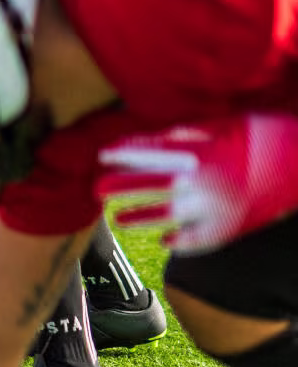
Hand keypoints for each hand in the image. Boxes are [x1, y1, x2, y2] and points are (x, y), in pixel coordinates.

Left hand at [96, 112, 297, 254]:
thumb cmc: (268, 138)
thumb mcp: (229, 125)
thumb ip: (191, 134)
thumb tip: (156, 140)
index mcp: (202, 152)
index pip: (150, 153)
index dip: (125, 153)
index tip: (105, 155)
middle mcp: (202, 182)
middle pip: (148, 187)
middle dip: (118, 187)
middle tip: (98, 189)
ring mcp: (213, 209)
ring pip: (163, 217)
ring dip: (137, 219)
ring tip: (118, 220)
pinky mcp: (227, 229)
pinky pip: (192, 241)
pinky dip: (176, 241)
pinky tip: (165, 239)